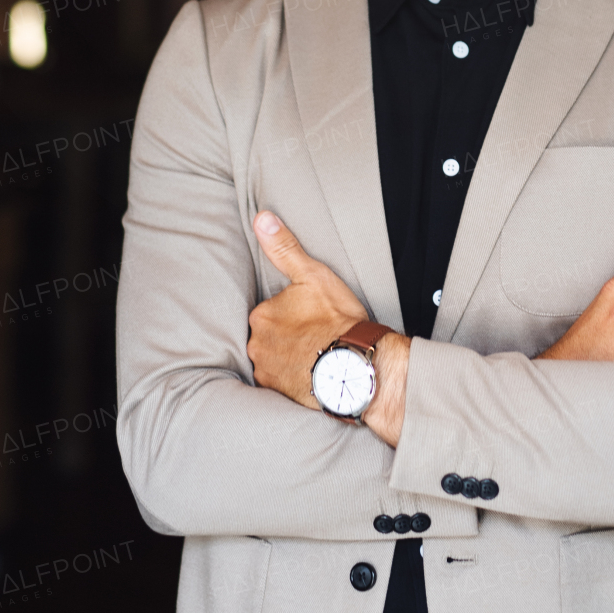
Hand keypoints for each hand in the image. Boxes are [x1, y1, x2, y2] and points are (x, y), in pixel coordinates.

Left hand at [248, 212, 369, 407]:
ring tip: (315, 354)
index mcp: (262, 314)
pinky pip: (280, 381)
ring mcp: (266, 371)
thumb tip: (261, 219)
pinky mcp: (278, 393)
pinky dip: (292, 377)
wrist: (357, 367)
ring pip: (273, 358)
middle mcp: (256, 344)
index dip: (291, 311)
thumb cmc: (337, 320)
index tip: (309, 315)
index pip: (270, 309)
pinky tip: (312, 373)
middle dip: (286, 335)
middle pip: (267, 334)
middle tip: (314, 334)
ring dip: (288, 357)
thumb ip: (284, 248)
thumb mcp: (313, 275)